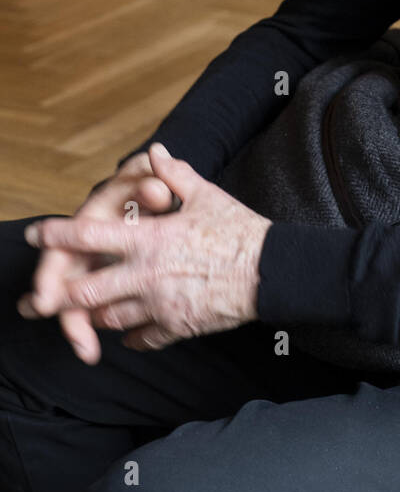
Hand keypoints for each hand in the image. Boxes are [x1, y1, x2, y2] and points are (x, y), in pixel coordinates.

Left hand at [18, 144, 270, 361]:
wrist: (271, 272)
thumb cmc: (239, 231)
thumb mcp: (206, 195)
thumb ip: (173, 175)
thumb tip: (154, 152)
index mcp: (150, 239)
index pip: (90, 236)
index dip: (57, 234)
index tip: (36, 233)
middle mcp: (146, 275)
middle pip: (86, 291)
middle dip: (65, 292)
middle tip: (51, 290)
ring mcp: (159, 306)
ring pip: (108, 319)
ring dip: (96, 314)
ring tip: (92, 309)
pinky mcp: (176, 328)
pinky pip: (140, 340)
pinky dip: (130, 337)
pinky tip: (129, 332)